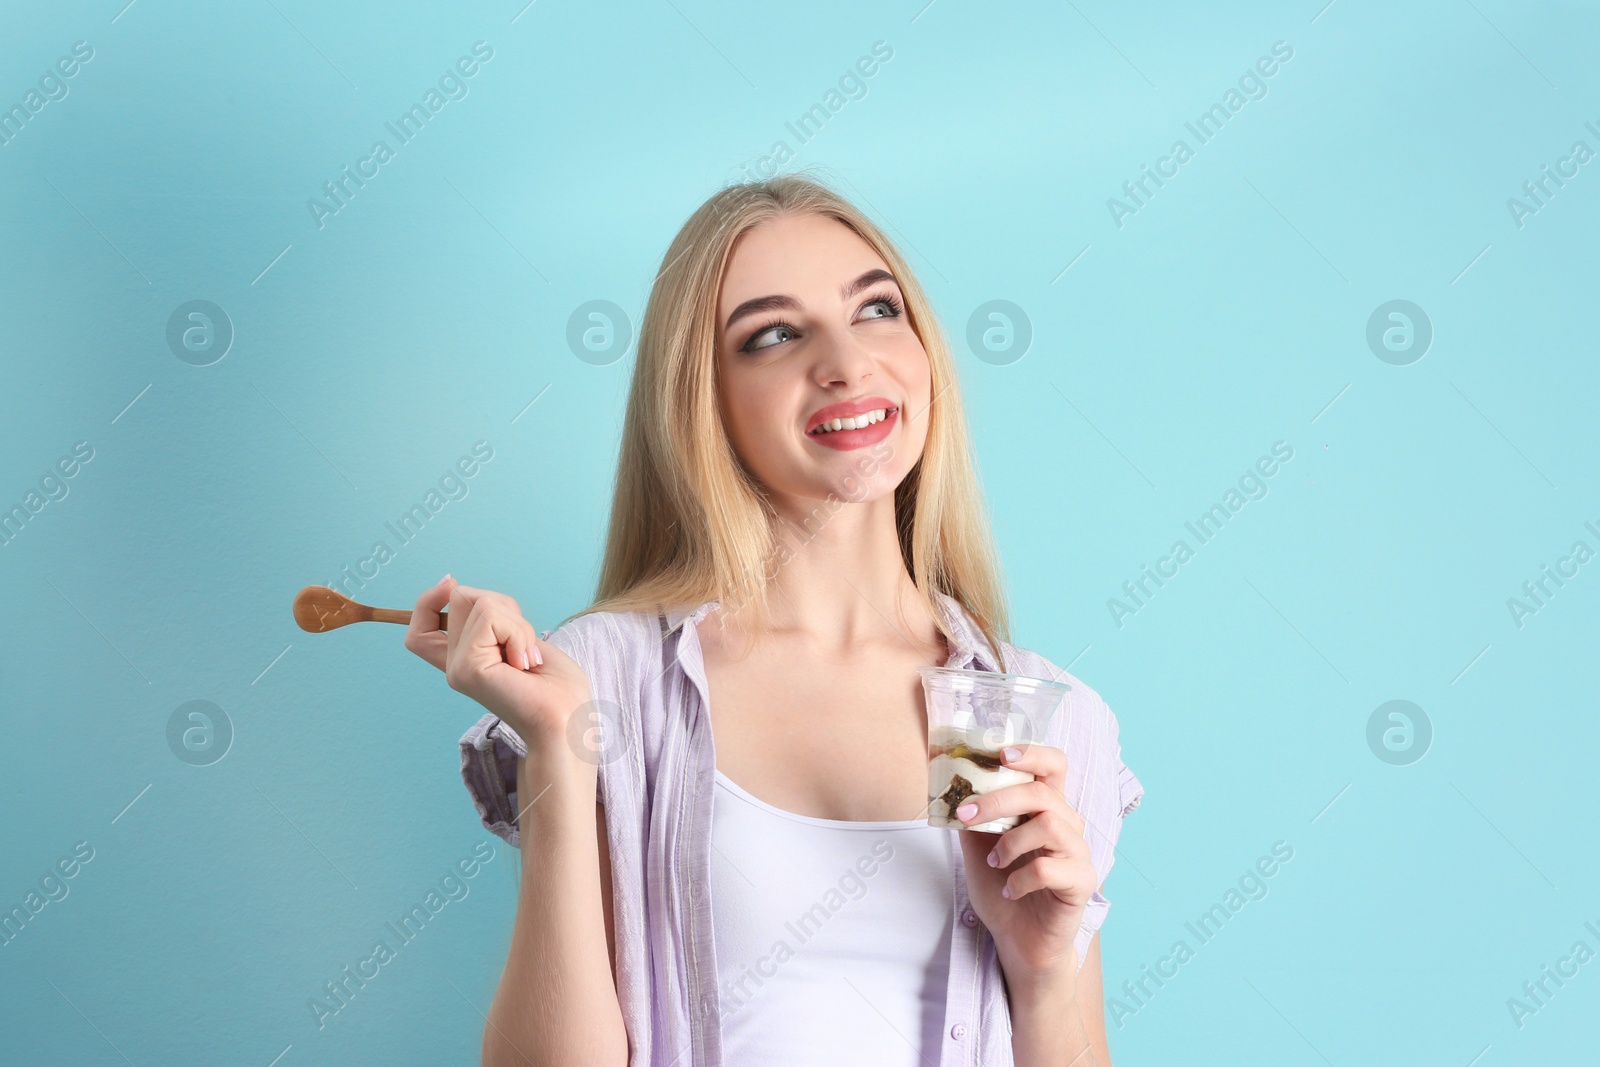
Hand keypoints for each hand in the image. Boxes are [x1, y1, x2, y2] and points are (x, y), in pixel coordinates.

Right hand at [403, 575, 590, 749]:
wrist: (568, 723)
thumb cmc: (557, 688)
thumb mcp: (522, 638)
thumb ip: (494, 619)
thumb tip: (459, 588)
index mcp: (467, 662)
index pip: (420, 629)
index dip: (428, 600)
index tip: (449, 583)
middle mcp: (456, 666)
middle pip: (460, 598)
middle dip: (504, 605)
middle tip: (524, 643)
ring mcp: (459, 667)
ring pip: (480, 602)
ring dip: (517, 621)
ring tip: (528, 656)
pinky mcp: (468, 667)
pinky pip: (490, 616)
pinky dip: (517, 630)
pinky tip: (525, 661)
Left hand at [952, 742, 1096, 987]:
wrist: (1018, 943)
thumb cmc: (1003, 890)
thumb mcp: (977, 849)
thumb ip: (973, 819)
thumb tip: (952, 788)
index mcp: (1046, 809)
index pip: (1053, 765)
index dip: (1032, 752)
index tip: (1000, 754)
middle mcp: (1068, 824)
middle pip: (1042, 793)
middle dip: (998, 800)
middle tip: (965, 815)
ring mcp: (1078, 853)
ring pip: (1049, 825)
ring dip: (1010, 842)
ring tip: (993, 862)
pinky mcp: (1081, 883)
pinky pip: (1050, 869)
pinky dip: (1021, 878)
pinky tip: (1010, 889)